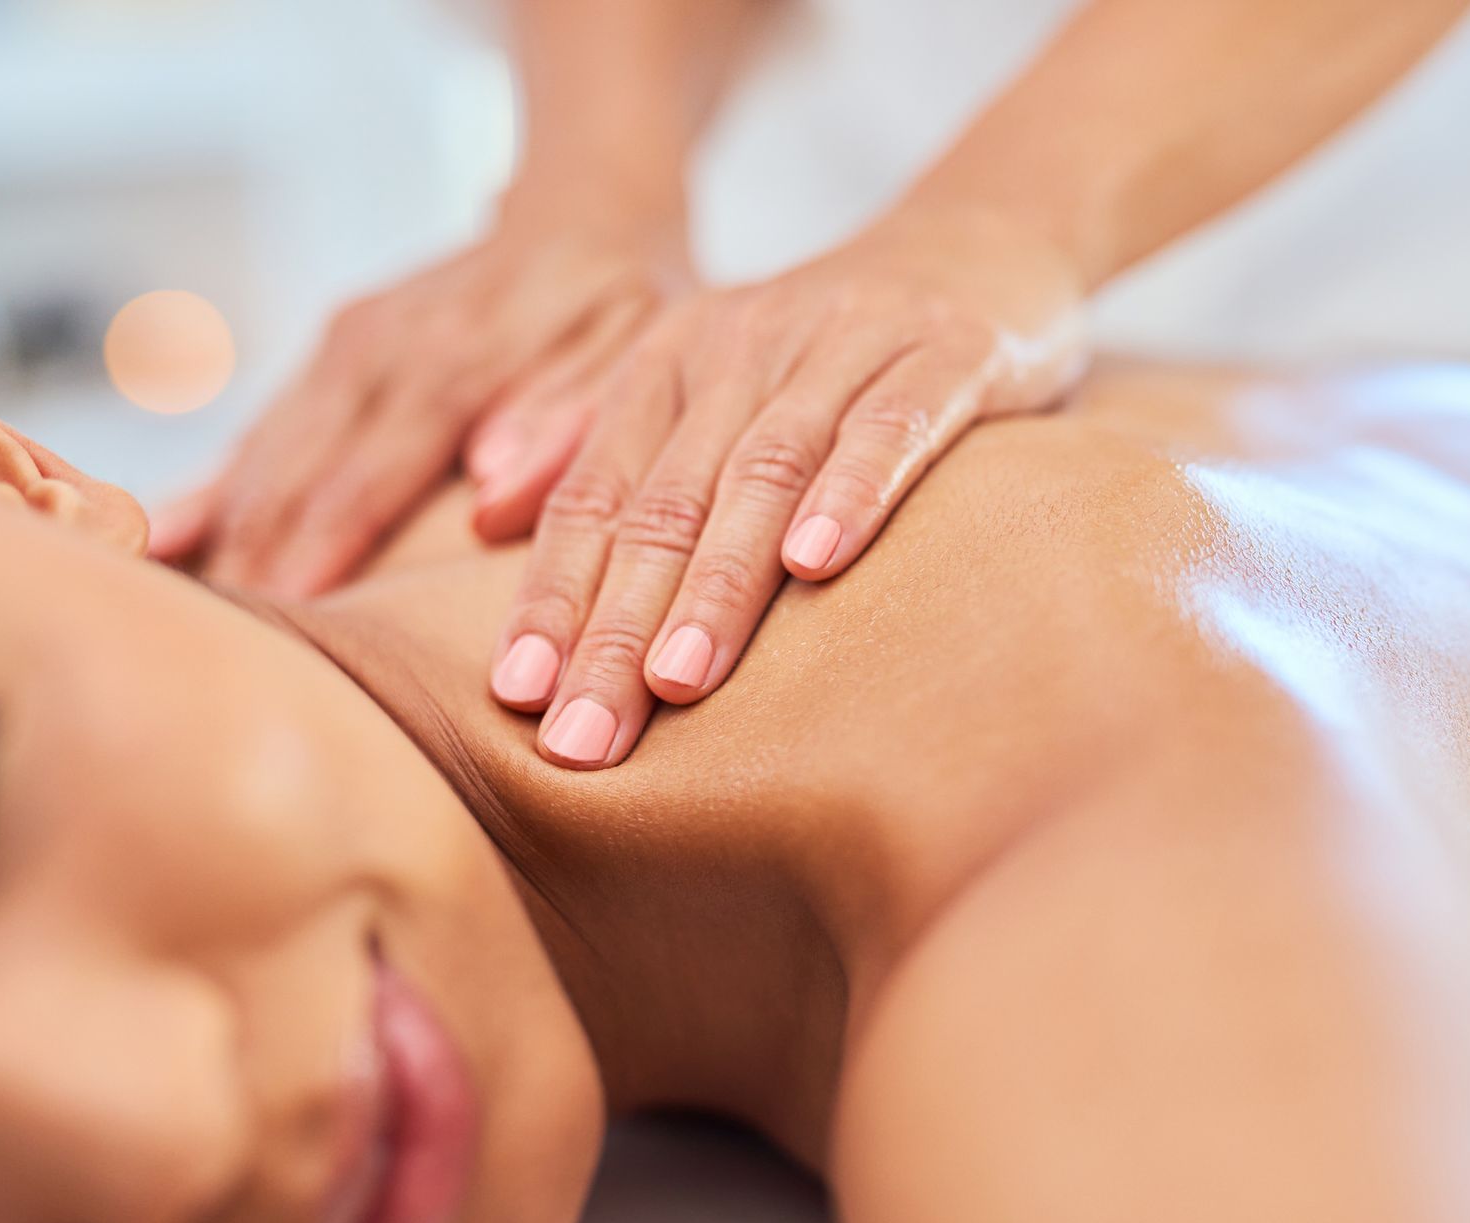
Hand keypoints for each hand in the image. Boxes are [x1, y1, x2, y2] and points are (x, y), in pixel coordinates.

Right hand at [152, 200, 692, 594]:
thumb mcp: (635, 347)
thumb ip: (569, 417)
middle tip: (222, 650)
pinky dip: (216, 484)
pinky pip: (266, 426)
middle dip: (256, 558)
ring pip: (268, 449)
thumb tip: (494, 490)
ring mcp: (350, 343)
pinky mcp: (334, 349)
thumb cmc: (626, 300)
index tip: (287, 619)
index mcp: (457, 356)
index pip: (372, 471)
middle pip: (300, 469)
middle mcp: (385, 345)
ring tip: (181, 612)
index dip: (324, 548)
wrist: (586, 211)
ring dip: (224, 528)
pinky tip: (165, 538)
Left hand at [485, 206, 1087, 767]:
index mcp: (672, 360)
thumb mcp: (706, 376)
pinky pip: (892, 427)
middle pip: (666, 502)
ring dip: (716, 582)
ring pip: (765, 471)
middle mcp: (744, 344)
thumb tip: (484, 512)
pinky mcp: (946, 351)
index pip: (595, 494)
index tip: (518, 697)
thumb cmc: (829, 346)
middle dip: (617, 626)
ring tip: (676, 682)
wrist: (985, 239)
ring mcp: (847, 342)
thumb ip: (598, 436)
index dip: (551, 594)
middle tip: (583, 737)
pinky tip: (819, 564)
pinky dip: (853, 490)